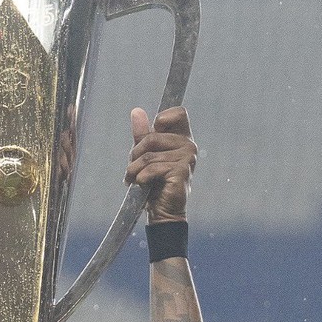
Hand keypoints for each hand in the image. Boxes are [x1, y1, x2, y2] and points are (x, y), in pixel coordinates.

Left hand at [125, 106, 195, 222]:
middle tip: (133, 167)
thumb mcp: (145, 155)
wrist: (163, 211)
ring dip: (134, 168)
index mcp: (182, 138)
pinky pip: (152, 168)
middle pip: (153, 136)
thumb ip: (142, 134)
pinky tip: (142, 184)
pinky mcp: (182, 171)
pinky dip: (141, 177)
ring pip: (149, 154)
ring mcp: (187, 158)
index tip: (153, 135)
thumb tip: (136, 111)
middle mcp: (188, 145)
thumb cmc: (155, 183)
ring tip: (133, 179)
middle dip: (136, 153)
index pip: (178, 113)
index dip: (162, 120)